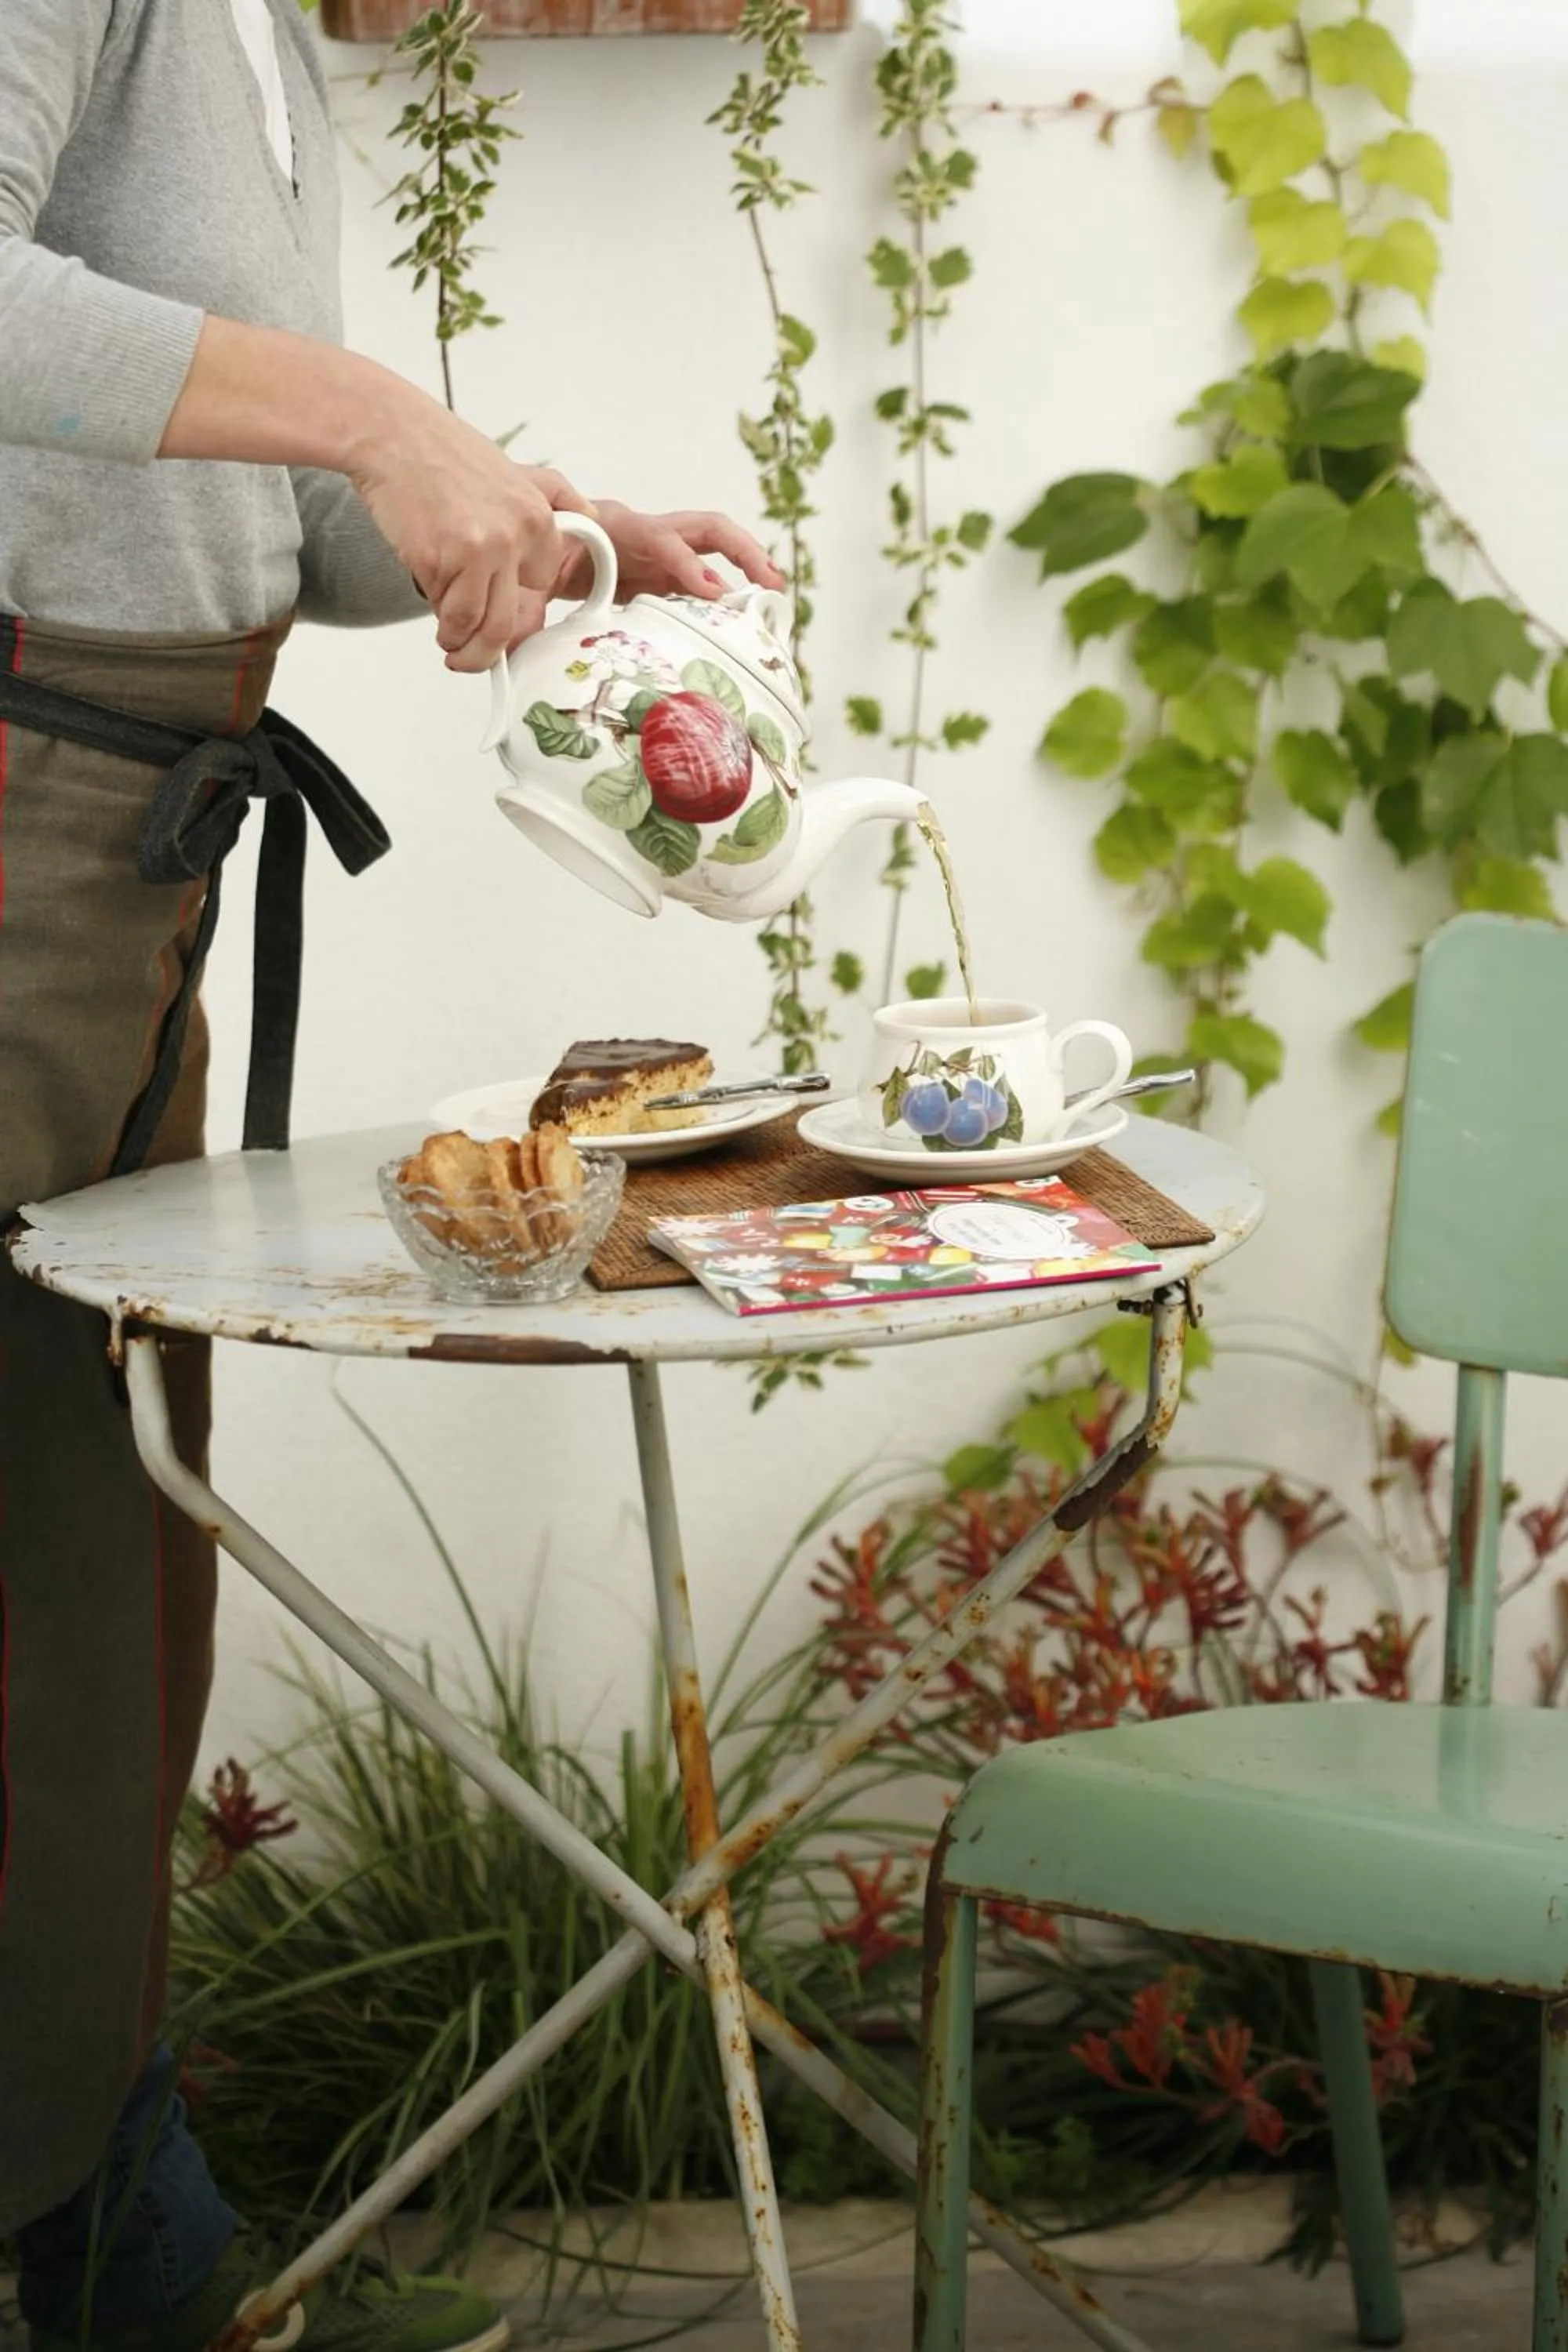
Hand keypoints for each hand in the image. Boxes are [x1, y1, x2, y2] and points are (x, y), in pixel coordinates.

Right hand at [346, 402, 595, 672]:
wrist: (391, 434)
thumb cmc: (443, 452)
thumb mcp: (514, 470)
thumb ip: (555, 496)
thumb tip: (592, 516)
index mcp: (536, 518)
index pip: (540, 581)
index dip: (516, 595)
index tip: (499, 605)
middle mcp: (512, 537)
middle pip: (506, 621)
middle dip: (486, 649)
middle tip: (473, 656)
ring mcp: (476, 552)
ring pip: (476, 626)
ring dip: (459, 644)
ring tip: (448, 641)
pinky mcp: (438, 561)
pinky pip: (443, 609)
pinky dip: (437, 617)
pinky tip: (432, 607)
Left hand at [506, 503, 787, 647]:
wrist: (528, 545)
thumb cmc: (528, 555)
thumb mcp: (523, 572)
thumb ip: (527, 600)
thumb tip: (518, 637)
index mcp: (613, 525)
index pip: (660, 538)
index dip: (686, 564)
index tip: (712, 591)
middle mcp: (643, 533)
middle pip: (705, 528)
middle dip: (741, 550)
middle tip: (769, 582)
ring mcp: (656, 555)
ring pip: (711, 550)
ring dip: (746, 568)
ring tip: (773, 595)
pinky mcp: (660, 576)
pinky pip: (699, 583)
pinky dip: (721, 600)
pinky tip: (740, 623)